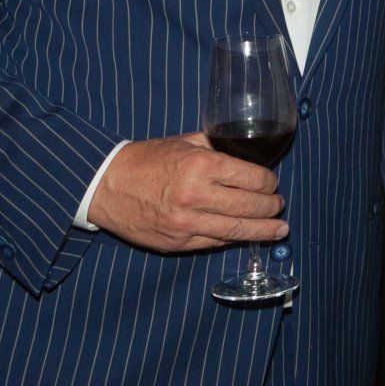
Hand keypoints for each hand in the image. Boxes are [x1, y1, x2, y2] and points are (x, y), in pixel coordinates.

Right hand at [85, 133, 285, 251]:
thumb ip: (216, 147)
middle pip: (250, 207)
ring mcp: (187, 223)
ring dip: (263, 231)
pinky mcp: (178, 242)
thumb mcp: (184, 143)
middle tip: (279, 205)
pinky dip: (233, 238)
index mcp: (202, 166)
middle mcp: (197, 196)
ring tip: (278, 229)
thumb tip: (246, 151)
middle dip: (271, 207)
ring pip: (237, 231)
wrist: (105, 185)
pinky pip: (215, 242)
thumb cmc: (145, 160)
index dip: (269, 183)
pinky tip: (245, 235)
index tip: (272, 183)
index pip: (253, 179)